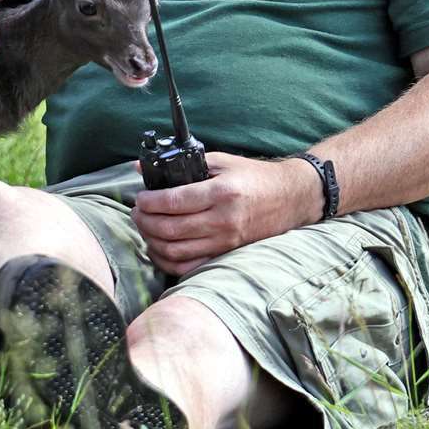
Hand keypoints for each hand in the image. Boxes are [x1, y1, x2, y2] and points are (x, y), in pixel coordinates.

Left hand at [130, 152, 321, 275]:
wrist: (290, 199)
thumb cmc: (255, 178)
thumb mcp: (223, 162)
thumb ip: (186, 164)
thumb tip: (145, 167)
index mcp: (221, 193)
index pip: (174, 201)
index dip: (149, 202)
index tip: (140, 199)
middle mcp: (223, 220)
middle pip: (171, 228)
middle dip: (145, 222)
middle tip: (137, 213)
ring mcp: (225, 241)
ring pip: (176, 251)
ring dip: (152, 241)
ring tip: (145, 228)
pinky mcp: (227, 254)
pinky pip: (190, 266)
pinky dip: (168, 261)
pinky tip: (159, 248)